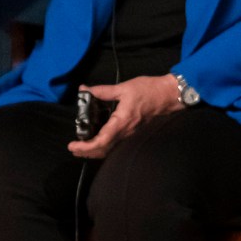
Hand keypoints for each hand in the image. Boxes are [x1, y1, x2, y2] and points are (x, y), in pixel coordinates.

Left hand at [68, 75, 182, 158]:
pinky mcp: (132, 132)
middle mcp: (125, 131)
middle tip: (73, 148)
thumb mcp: (123, 88)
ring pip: (109, 149)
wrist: (168, 95)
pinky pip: (116, 144)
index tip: (73, 145)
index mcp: (121, 121)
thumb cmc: (149, 90)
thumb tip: (85, 90)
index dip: (85, 146)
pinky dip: (104, 146)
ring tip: (82, 148)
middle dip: (86, 152)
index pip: (101, 140)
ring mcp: (130, 133)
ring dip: (94, 151)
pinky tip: (98, 142)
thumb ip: (102, 91)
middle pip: (103, 150)